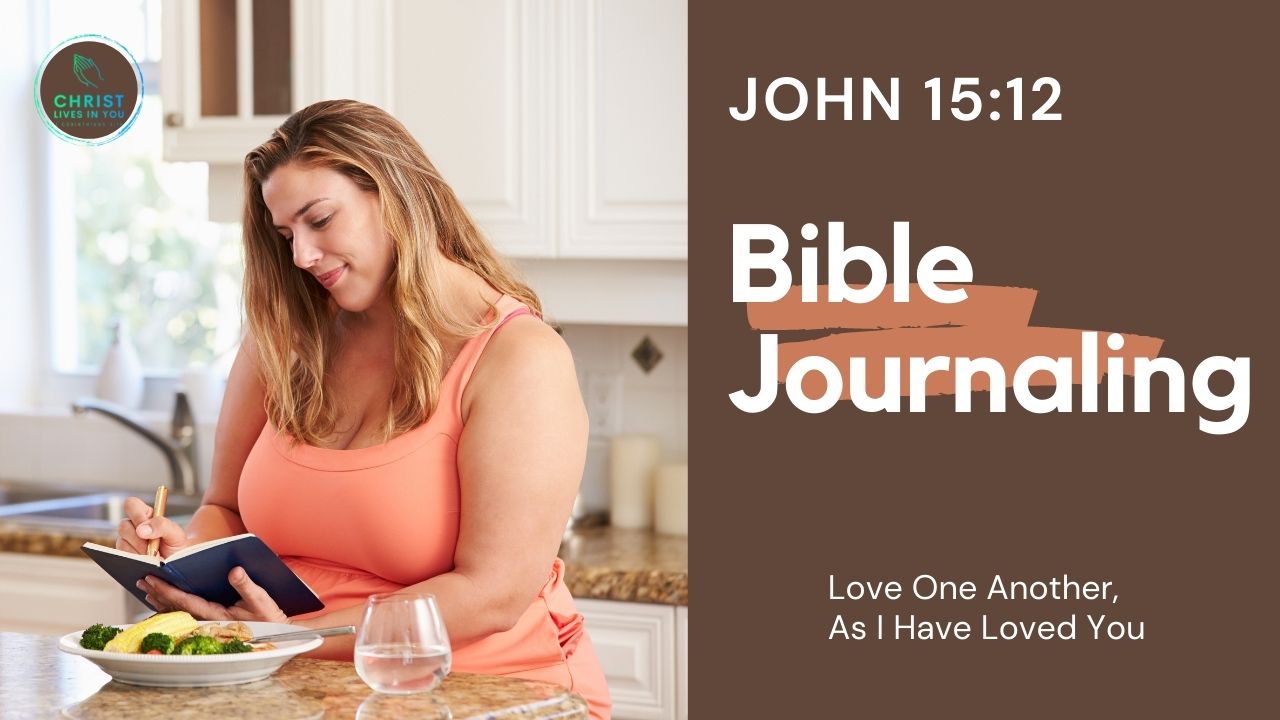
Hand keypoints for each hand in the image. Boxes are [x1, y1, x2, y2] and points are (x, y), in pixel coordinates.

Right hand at [116, 497, 190, 557]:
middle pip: (123, 525)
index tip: (146, 528)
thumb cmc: (176, 546)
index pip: (131, 504)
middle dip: (138, 539)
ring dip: (138, 550)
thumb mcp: (176, 534)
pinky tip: (145, 561)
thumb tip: (141, 529)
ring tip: (152, 555)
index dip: (136, 514)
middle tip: (152, 547)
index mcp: (146, 515)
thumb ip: (162, 526)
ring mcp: (126, 540)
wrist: (176, 564)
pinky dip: (135, 559)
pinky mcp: (123, 554)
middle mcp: (133, 526)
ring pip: (122, 542)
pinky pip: (122, 555)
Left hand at [138, 566, 289, 623]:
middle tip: (141, 580)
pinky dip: (171, 605)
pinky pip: (185, 613)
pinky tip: (163, 600)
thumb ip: (247, 586)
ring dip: (161, 600)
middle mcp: (207, 620)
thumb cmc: (269, 617)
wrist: (276, 633)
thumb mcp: (262, 600)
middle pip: (176, 607)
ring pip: (177, 611)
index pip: (185, 601)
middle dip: (158, 593)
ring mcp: (207, 622)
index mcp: (216, 614)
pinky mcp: (210, 621)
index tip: (152, 578)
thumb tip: (234, 570)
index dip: (167, 589)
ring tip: (147, 589)